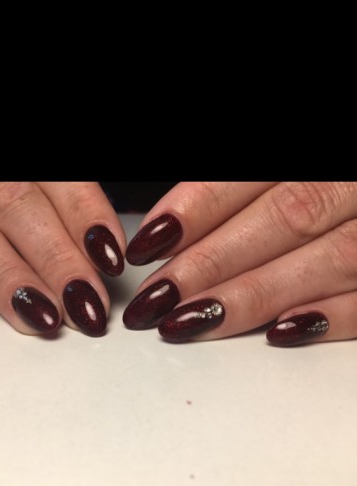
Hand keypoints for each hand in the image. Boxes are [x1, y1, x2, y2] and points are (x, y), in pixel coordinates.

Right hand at [0, 182, 125, 335]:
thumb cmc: (6, 187)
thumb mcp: (39, 183)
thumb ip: (64, 203)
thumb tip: (101, 255)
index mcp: (19, 155)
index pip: (61, 179)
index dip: (87, 217)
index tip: (110, 259)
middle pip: (16, 205)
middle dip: (55, 259)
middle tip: (84, 305)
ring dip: (7, 276)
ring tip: (43, 317)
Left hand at [123, 182, 356, 345]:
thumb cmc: (336, 186)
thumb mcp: (309, 174)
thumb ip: (250, 187)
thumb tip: (178, 226)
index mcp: (328, 152)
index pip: (252, 172)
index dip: (197, 206)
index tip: (149, 242)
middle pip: (286, 216)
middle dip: (213, 260)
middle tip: (157, 298)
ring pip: (328, 257)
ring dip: (256, 294)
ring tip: (194, 322)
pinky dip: (334, 315)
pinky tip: (281, 333)